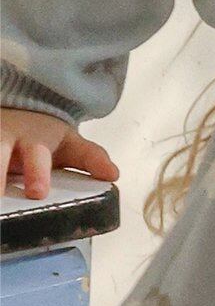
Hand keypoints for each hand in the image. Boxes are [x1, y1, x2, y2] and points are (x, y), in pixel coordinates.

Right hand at [0, 107, 119, 198]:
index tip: (37, 192)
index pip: (38, 155)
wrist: (14, 109)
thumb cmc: (42, 135)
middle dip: (5, 171)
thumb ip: (91, 158)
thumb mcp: (68, 143)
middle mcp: (7, 138)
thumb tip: (114, 175)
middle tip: (17, 196)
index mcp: (36, 140)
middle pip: (2, 153)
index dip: (38, 172)